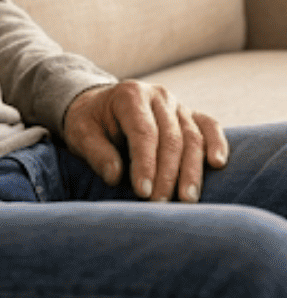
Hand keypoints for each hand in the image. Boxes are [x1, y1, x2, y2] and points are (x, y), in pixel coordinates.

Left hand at [63, 80, 228, 201]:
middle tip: (160, 202)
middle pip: (171, 138)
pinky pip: (209, 126)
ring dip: (192, 171)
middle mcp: (158, 96)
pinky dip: (217, 143)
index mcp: (129, 95)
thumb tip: (114, 177)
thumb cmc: (90, 123)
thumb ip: (96, 153)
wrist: (99, 107)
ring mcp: (177, 104)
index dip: (145, 164)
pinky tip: (217, 164)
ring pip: (193, 138)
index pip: (143, 133)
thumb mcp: (81, 133)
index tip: (143, 192)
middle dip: (167, 174)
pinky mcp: (191, 114)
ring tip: (187, 199)